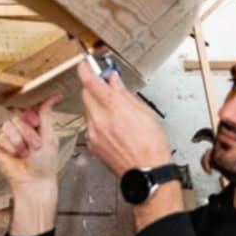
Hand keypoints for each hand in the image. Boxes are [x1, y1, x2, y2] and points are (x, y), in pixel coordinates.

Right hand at [0, 94, 62, 190]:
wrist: (34, 182)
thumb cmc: (45, 164)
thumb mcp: (49, 136)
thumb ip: (46, 115)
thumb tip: (54, 97)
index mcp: (35, 125)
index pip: (29, 108)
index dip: (31, 112)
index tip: (36, 121)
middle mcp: (22, 129)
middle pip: (18, 116)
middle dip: (28, 131)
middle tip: (36, 145)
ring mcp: (10, 137)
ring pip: (8, 125)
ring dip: (19, 140)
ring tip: (26, 152)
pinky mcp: (0, 146)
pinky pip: (1, 138)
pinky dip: (11, 148)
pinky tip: (17, 156)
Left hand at [76, 61, 171, 176]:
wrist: (147, 171)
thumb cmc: (151, 145)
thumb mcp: (145, 111)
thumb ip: (125, 94)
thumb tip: (115, 82)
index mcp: (114, 106)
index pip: (91, 81)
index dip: (85, 69)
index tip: (84, 64)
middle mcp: (100, 119)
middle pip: (86, 95)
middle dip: (95, 89)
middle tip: (107, 89)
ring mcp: (93, 133)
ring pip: (88, 111)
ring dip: (98, 107)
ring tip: (117, 116)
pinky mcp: (92, 144)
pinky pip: (90, 126)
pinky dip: (99, 123)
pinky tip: (114, 130)